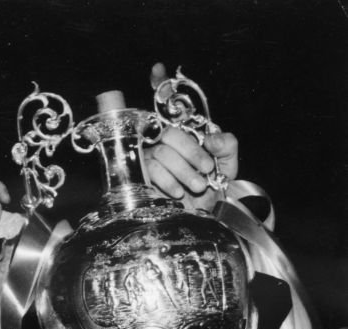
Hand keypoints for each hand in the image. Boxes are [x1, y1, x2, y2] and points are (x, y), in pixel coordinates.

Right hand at [144, 63, 237, 211]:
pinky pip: (152, 170)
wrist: (205, 214)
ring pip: (162, 152)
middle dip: (190, 151)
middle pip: (169, 132)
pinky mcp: (143, 179)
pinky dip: (169, 181)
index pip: (168, 103)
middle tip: (205, 170)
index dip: (160, 84)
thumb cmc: (214, 186)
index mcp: (185, 131)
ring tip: (197, 186)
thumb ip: (227, 145)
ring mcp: (153, 158)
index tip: (157, 69)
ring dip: (183, 170)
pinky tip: (179, 193)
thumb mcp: (228, 163)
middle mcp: (166, 141)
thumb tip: (210, 139)